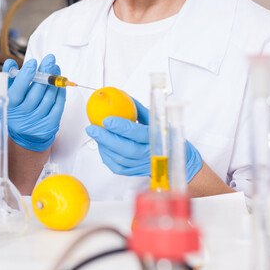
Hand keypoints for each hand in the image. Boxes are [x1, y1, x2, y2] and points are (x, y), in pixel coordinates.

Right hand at [3, 55, 66, 151]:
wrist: (24, 136)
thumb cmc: (15, 110)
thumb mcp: (7, 95)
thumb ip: (8, 78)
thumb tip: (10, 62)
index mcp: (9, 107)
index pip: (17, 90)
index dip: (25, 76)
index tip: (33, 62)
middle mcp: (22, 116)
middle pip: (36, 93)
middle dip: (45, 73)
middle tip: (50, 60)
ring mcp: (36, 123)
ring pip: (48, 98)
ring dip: (54, 81)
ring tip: (56, 68)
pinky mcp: (49, 126)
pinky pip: (57, 106)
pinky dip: (60, 93)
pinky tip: (60, 84)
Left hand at [85, 98, 202, 181]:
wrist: (177, 160)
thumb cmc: (166, 136)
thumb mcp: (157, 119)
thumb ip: (139, 110)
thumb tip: (122, 96)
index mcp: (158, 139)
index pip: (138, 134)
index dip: (121, 127)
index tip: (107, 119)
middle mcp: (151, 155)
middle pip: (126, 149)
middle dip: (106, 138)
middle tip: (92, 128)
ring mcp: (143, 166)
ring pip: (119, 159)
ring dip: (104, 146)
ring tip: (95, 134)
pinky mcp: (135, 173)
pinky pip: (117, 167)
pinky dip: (107, 156)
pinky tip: (102, 146)